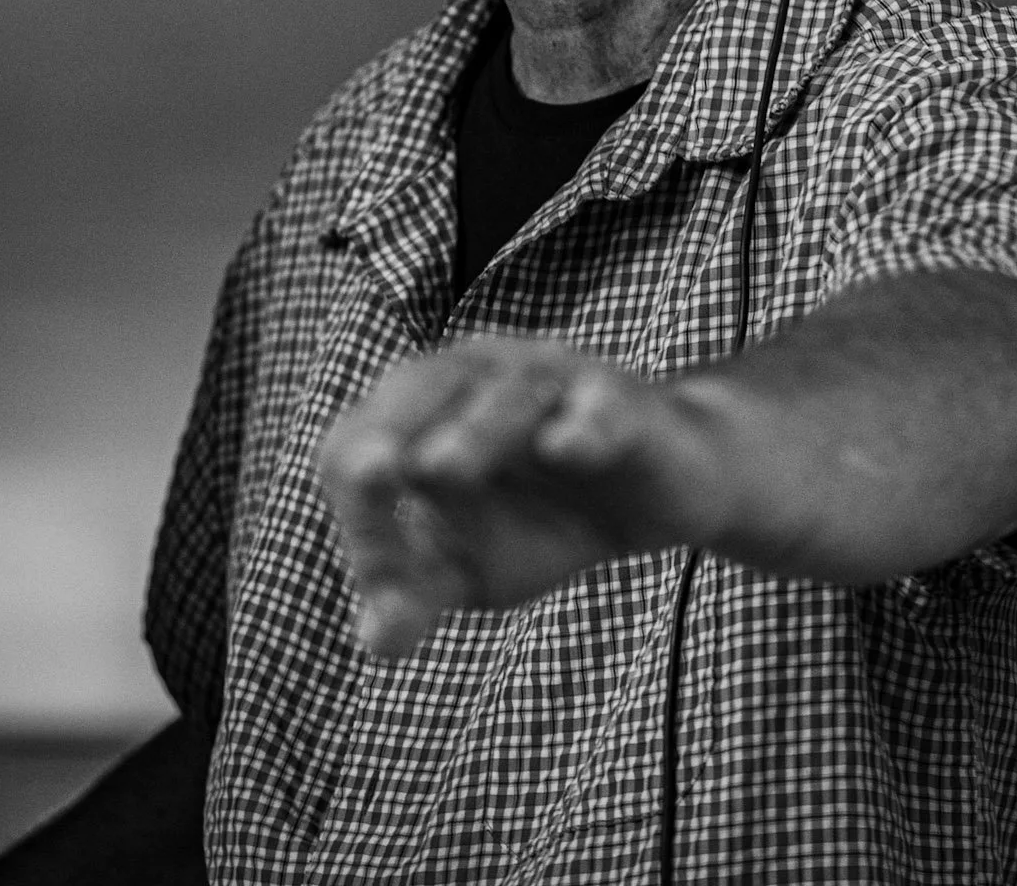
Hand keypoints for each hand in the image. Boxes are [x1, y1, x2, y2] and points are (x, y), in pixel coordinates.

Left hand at [316, 337, 720, 655]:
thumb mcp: (472, 568)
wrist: (662, 495)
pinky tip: (563, 448)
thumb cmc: (546, 518)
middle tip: (374, 474)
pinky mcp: (624, 404)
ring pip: (507, 393)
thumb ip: (416, 596)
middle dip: (393, 431)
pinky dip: (582, 426)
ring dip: (474, 428)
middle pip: (420, 389)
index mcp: (424, 413)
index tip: (373, 579)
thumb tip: (374, 639)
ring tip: (440, 467)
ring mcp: (556, 381)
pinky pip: (601, 408)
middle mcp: (480, 377)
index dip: (353, 504)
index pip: (357, 440)